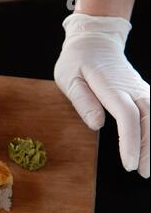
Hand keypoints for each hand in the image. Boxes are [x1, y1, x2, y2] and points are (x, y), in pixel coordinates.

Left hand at [54, 13, 149, 177]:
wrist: (95, 39)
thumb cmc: (77, 61)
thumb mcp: (69, 78)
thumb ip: (82, 100)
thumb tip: (97, 125)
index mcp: (110, 85)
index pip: (127, 116)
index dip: (131, 142)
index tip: (130, 164)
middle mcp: (131, 87)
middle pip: (150, 118)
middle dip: (150, 148)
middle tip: (144, 173)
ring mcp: (140, 87)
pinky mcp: (142, 90)